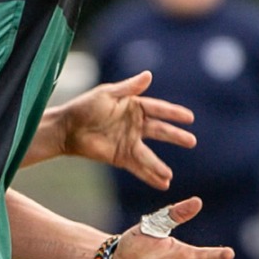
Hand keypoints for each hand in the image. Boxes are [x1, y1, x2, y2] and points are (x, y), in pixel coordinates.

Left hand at [50, 72, 196, 188]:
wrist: (66, 128)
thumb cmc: (84, 107)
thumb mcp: (107, 94)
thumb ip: (128, 88)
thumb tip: (149, 75)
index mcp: (134, 106)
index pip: (158, 109)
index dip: (173, 113)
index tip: (189, 118)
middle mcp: (135, 125)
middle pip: (160, 131)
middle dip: (175, 137)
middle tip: (191, 142)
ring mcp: (129, 142)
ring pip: (148, 155)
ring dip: (159, 166)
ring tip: (170, 175)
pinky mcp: (120, 157)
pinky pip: (138, 167)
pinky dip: (149, 175)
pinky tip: (161, 183)